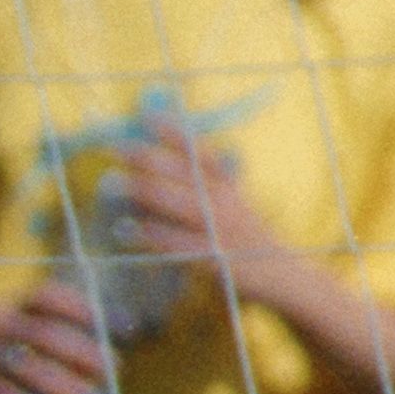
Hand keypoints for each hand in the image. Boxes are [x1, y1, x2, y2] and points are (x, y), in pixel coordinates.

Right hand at [0, 282, 121, 393]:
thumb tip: (122, 340)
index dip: (84, 309)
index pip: (50, 299)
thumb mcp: (24, 323)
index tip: (119, 326)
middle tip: (113, 370)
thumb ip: (65, 330)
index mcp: (14, 303)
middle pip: (45, 335)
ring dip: (61, 386)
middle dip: (82, 353)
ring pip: (25, 367)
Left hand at [105, 139, 303, 314]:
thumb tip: (170, 163)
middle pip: (182, 173)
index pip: (200, 153)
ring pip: (177, 202)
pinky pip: (177, 243)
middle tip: (113, 147)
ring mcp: (219, 229)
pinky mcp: (214, 257)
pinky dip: (151, 235)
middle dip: (147, 157)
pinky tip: (126, 230)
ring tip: (110, 182)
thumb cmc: (248, 238)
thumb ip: (209, 186)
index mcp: (227, 188)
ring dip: (142, 189)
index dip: (176, 134)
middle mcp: (224, 203)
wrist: (284, 276)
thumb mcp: (235, 204)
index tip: (148, 117)